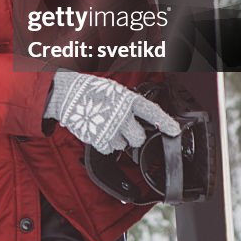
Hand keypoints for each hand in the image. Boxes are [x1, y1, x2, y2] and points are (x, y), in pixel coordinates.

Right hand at [43, 71, 180, 154]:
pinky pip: (108, 149)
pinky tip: (97, 131)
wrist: (66, 95)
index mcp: (127, 100)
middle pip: (138, 138)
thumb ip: (128, 105)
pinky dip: (103, 144)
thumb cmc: (88, 91)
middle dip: (132, 136)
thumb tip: (138, 117)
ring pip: (122, 145)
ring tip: (104, 125)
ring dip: (115, 139)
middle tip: (122, 128)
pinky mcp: (99, 139)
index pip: (152, 112)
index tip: (175, 131)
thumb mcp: (114, 92)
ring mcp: (111, 128)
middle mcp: (122, 115)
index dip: (165, 123)